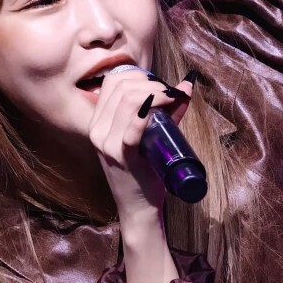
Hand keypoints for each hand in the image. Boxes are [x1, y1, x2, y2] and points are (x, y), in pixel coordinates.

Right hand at [86, 67, 194, 225]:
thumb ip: (166, 112)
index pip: (112, 82)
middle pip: (121, 87)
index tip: (158, 85)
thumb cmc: (144, 171)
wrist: (138, 207)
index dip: (138, 75)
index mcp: (98, 122)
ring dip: (154, 93)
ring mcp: (107, 145)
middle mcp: (97, 131)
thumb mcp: (148, 137)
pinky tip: (161, 105)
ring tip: (171, 99)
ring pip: (127, 101)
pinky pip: (131, 130)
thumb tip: (185, 86)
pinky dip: (146, 112)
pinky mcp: (123, 158)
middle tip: (170, 93)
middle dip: (150, 83)